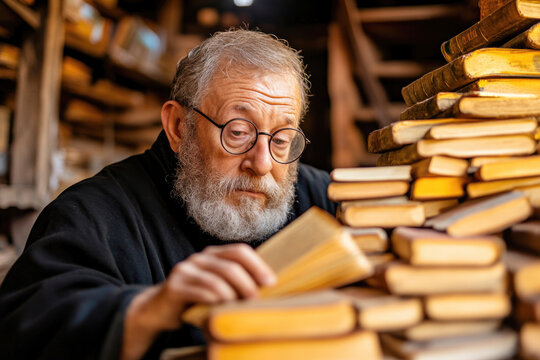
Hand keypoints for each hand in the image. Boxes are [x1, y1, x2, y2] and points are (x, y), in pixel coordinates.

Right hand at [121, 243, 275, 359]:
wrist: (160, 308)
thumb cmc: (197, 298)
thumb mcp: (217, 285)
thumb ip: (236, 280)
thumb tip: (268, 286)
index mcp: (213, 254)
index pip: (240, 251)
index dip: (258, 265)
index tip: (271, 282)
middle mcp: (200, 258)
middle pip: (231, 266)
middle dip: (248, 284)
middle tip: (256, 299)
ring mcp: (186, 270)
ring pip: (217, 280)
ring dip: (233, 296)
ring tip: (239, 308)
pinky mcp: (175, 286)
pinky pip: (201, 292)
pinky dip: (215, 302)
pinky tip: (220, 310)